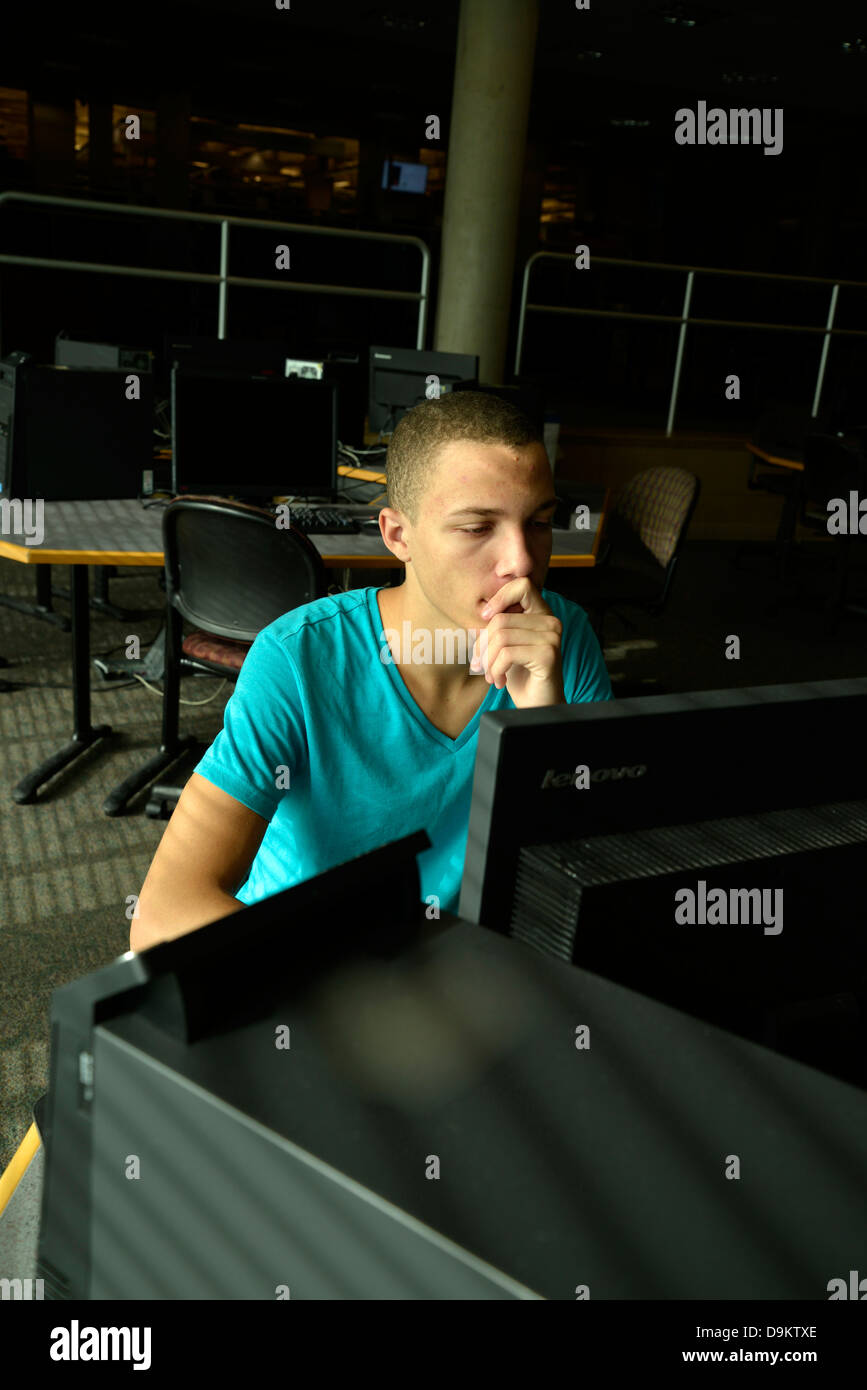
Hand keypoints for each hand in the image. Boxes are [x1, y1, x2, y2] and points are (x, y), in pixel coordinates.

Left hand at [470, 579, 564, 707]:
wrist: (537, 708)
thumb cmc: (521, 677)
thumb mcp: (505, 646)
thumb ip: (498, 626)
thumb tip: (479, 613)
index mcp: (542, 614)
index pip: (522, 585)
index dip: (499, 597)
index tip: (484, 619)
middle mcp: (551, 622)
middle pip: (501, 618)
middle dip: (483, 645)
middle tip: (481, 666)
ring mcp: (552, 637)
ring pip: (501, 636)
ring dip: (488, 661)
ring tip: (491, 675)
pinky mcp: (548, 654)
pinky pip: (507, 654)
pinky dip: (496, 670)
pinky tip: (499, 681)